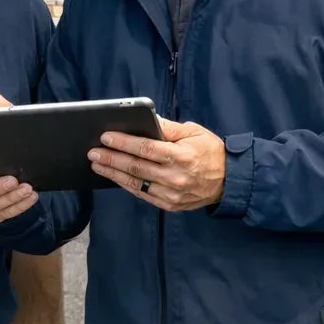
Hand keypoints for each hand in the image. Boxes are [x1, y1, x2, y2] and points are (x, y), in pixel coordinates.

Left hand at [87, 117, 225, 210]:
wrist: (230, 181)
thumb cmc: (210, 151)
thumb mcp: (194, 132)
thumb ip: (169, 127)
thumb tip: (146, 118)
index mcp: (181, 156)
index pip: (146, 148)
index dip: (124, 142)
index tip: (106, 137)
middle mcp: (175, 177)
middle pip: (136, 167)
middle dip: (111, 158)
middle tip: (93, 152)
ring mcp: (172, 194)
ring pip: (136, 183)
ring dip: (113, 174)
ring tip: (97, 165)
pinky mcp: (170, 205)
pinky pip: (143, 195)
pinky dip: (126, 185)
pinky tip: (114, 177)